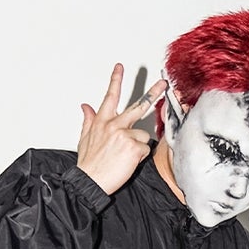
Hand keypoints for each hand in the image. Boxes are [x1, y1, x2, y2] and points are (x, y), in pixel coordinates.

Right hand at [76, 62, 166, 195]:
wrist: (89, 182)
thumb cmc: (89, 164)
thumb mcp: (84, 139)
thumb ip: (88, 120)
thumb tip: (85, 106)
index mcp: (102, 121)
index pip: (110, 97)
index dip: (116, 80)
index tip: (120, 67)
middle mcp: (114, 125)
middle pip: (138, 105)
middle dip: (153, 93)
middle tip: (164, 83)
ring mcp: (124, 134)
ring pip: (143, 135)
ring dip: (137, 146)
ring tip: (124, 157)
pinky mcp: (133, 146)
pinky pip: (145, 149)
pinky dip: (139, 157)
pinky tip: (127, 162)